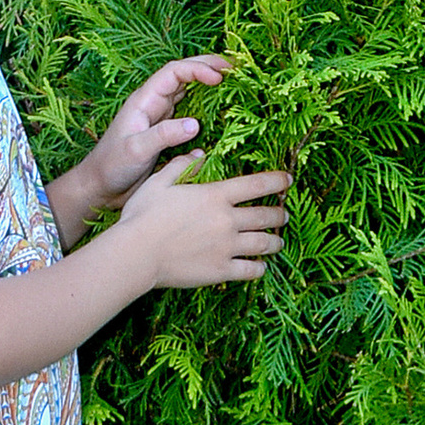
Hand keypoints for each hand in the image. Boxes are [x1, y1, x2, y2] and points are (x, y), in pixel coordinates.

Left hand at [72, 57, 231, 217]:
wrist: (100, 187)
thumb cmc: (112, 166)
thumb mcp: (136, 150)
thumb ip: (163, 136)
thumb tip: (195, 124)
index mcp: (144, 100)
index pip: (174, 72)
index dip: (198, 69)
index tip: (220, 78)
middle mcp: (154, 103)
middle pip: (183, 74)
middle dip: (208, 65)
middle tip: (236, 67)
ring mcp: (161, 116)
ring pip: (188, 90)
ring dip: (209, 82)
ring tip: (234, 81)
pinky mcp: (167, 131)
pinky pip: (190, 110)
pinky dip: (207, 105)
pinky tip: (221, 109)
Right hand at [106, 153, 290, 290]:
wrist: (136, 254)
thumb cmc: (142, 215)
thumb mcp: (159, 181)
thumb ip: (181, 165)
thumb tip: (200, 153)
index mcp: (216, 195)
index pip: (258, 185)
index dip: (277, 181)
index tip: (289, 180)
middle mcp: (228, 220)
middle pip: (267, 215)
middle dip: (280, 214)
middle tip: (284, 214)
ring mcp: (227, 247)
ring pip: (265, 243)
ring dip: (276, 241)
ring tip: (279, 241)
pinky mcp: (221, 271)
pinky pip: (251, 270)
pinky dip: (260, 268)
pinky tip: (261, 266)